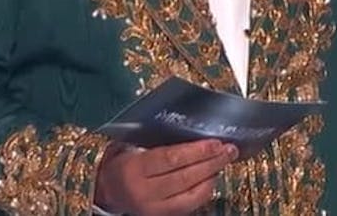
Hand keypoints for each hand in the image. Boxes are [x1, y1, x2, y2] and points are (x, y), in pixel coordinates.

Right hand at [94, 139, 236, 215]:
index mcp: (133, 169)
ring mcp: (152, 208)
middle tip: (229, 149)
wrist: (106, 190)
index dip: (196, 151)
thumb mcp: (131, 145)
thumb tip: (194, 129)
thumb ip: (157, 139)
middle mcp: (142, 192)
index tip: (215, 142)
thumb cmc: (123, 161)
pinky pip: (189, 205)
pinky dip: (204, 190)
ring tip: (225, 159)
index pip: (170, 158)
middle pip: (184, 176)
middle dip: (211, 162)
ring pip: (190, 193)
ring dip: (212, 175)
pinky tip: (212, 177)